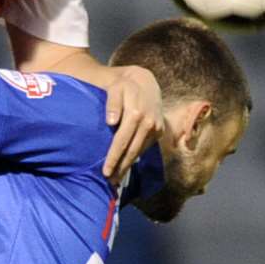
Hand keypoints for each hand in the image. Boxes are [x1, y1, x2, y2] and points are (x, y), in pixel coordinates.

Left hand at [101, 66, 163, 183]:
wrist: (144, 80)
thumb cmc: (124, 85)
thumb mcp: (115, 88)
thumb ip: (112, 103)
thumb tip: (111, 122)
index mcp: (136, 114)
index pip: (122, 141)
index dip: (114, 157)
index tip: (105, 171)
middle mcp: (149, 123)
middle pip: (132, 150)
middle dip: (121, 167)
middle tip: (109, 182)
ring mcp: (156, 128)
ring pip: (140, 151)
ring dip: (128, 166)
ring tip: (116, 178)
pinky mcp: (159, 131)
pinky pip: (145, 147)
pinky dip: (136, 157)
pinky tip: (127, 165)